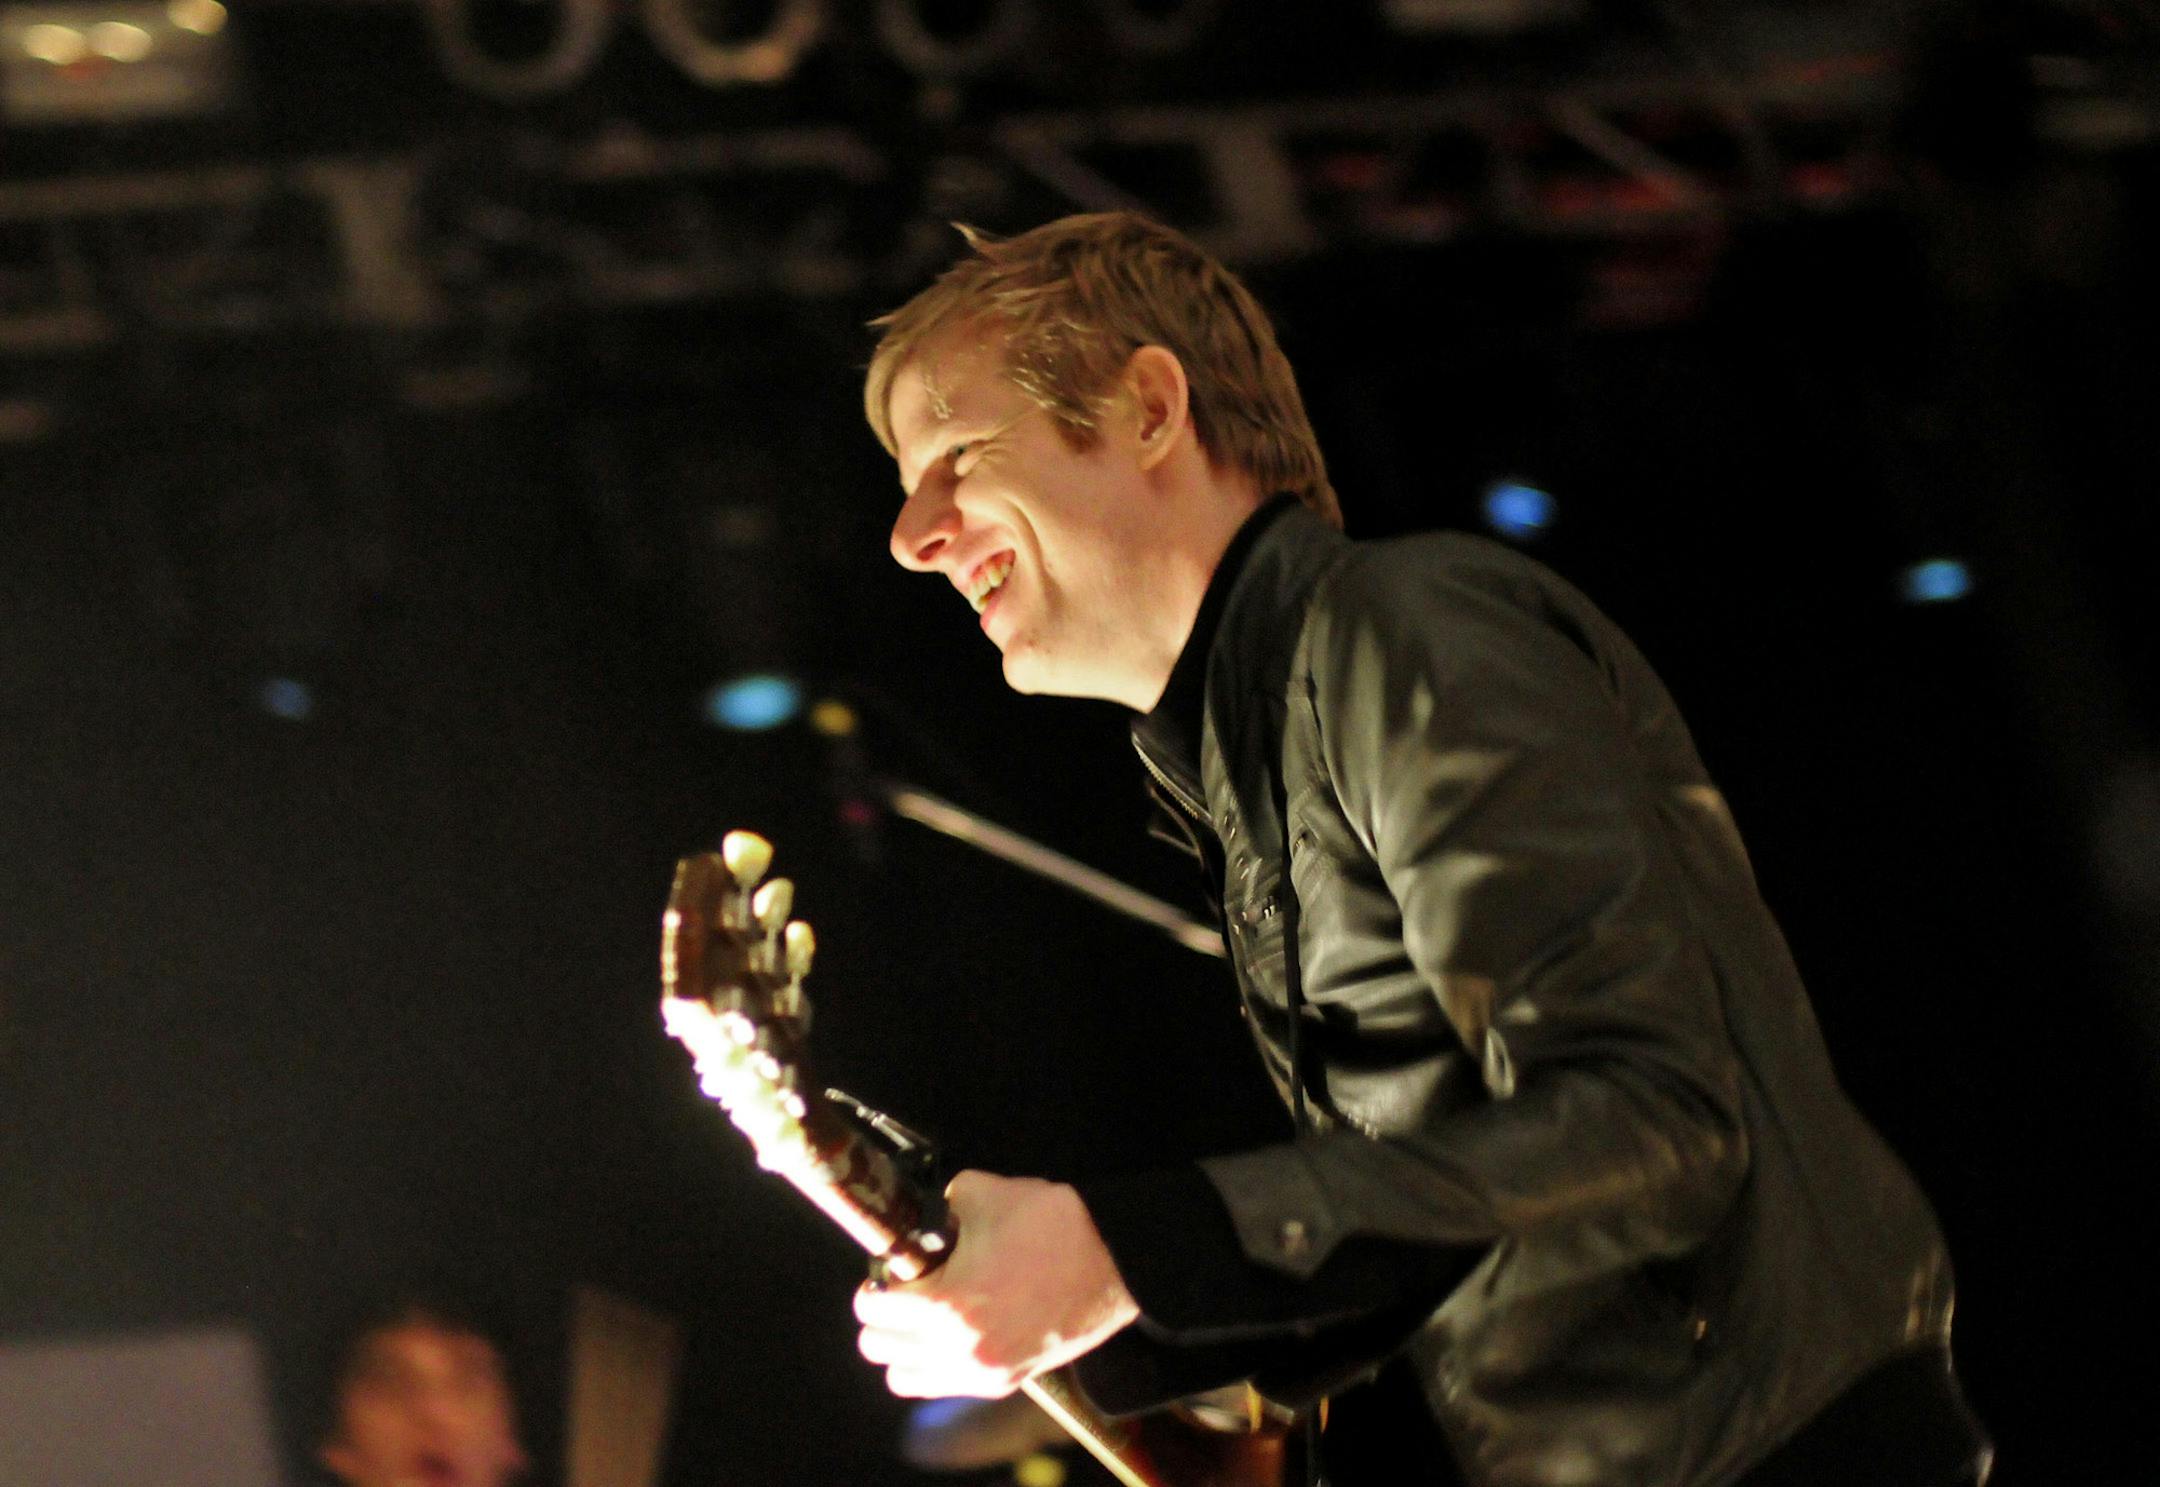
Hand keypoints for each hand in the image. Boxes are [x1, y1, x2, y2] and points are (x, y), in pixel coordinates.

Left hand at [854, 1170, 1140, 1397]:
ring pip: (905, 1379)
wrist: (1115, 1263)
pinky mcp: (1005, 1381)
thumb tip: (925, 1218)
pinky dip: (933, 1365)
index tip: (881, 1274)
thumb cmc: (1053, 1226)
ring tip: (919, 1318)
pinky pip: (943, 1386)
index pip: (873, 1310)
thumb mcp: (983, 1194)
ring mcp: (983, 1372)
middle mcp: (959, 1349)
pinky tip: (948, 1333)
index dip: (870, 1287)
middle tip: (897, 1293)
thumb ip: (940, 1206)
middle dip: (879, 1318)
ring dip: (901, 1349)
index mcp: (947, 1304)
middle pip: (879, 1350)